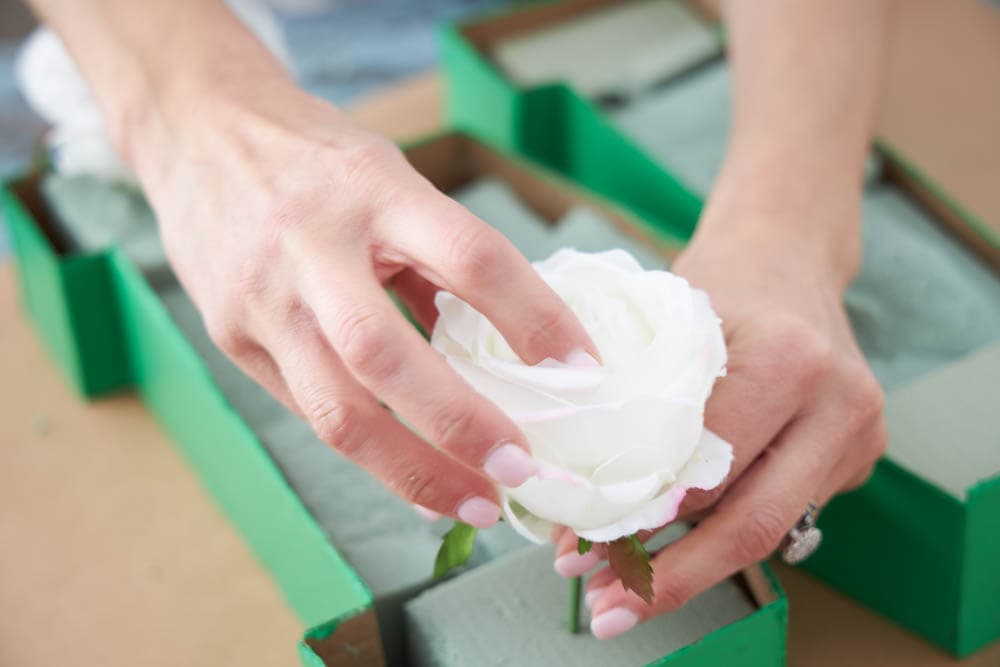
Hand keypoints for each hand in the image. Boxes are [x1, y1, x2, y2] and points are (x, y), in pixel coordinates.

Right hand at [135, 86, 596, 528]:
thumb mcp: (388, 175)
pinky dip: (371, 454)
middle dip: (461, 425)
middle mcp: (311, 245)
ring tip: (474, 504)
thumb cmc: (315, 157)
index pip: (471, 257)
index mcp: (374, 189)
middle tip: (521, 472)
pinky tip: (415, 479)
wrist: (196, 130)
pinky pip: (309, 411)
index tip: (583, 371)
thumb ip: (438, 253)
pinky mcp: (231, 337)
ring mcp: (263, 298)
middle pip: (387, 354)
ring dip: (413, 470)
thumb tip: (507, 342)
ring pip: (336, 409)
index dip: (535, 318)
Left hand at [551, 195, 886, 637]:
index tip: (581, 552)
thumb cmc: (718, 279)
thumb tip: (574, 500)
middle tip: (606, 608)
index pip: (707, 469)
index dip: (641, 520)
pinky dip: (722, 532)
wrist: (789, 250)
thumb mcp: (668, 321)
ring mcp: (858, 436)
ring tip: (627, 593)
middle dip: (672, 577)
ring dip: (693, 567)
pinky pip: (784, 508)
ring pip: (769, 529)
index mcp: (789, 361)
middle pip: (750, 523)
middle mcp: (838, 405)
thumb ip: (636, 404)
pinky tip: (675, 549)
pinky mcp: (858, 456)